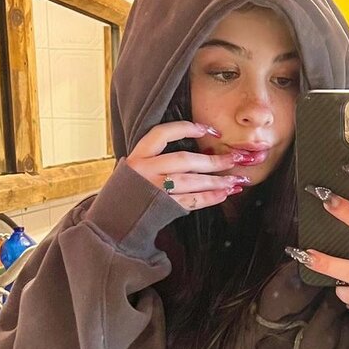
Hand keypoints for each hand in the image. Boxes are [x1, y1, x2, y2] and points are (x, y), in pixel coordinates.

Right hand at [126, 121, 249, 210]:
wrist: (113, 219)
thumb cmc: (131, 190)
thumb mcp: (137, 167)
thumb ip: (159, 157)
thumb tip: (202, 152)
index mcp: (138, 155)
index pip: (163, 133)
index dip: (187, 128)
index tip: (209, 130)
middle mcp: (145, 170)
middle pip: (184, 160)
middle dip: (214, 160)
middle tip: (235, 158)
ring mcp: (154, 190)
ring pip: (191, 182)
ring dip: (217, 181)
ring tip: (236, 181)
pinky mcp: (162, 208)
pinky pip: (191, 201)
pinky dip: (210, 198)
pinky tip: (224, 194)